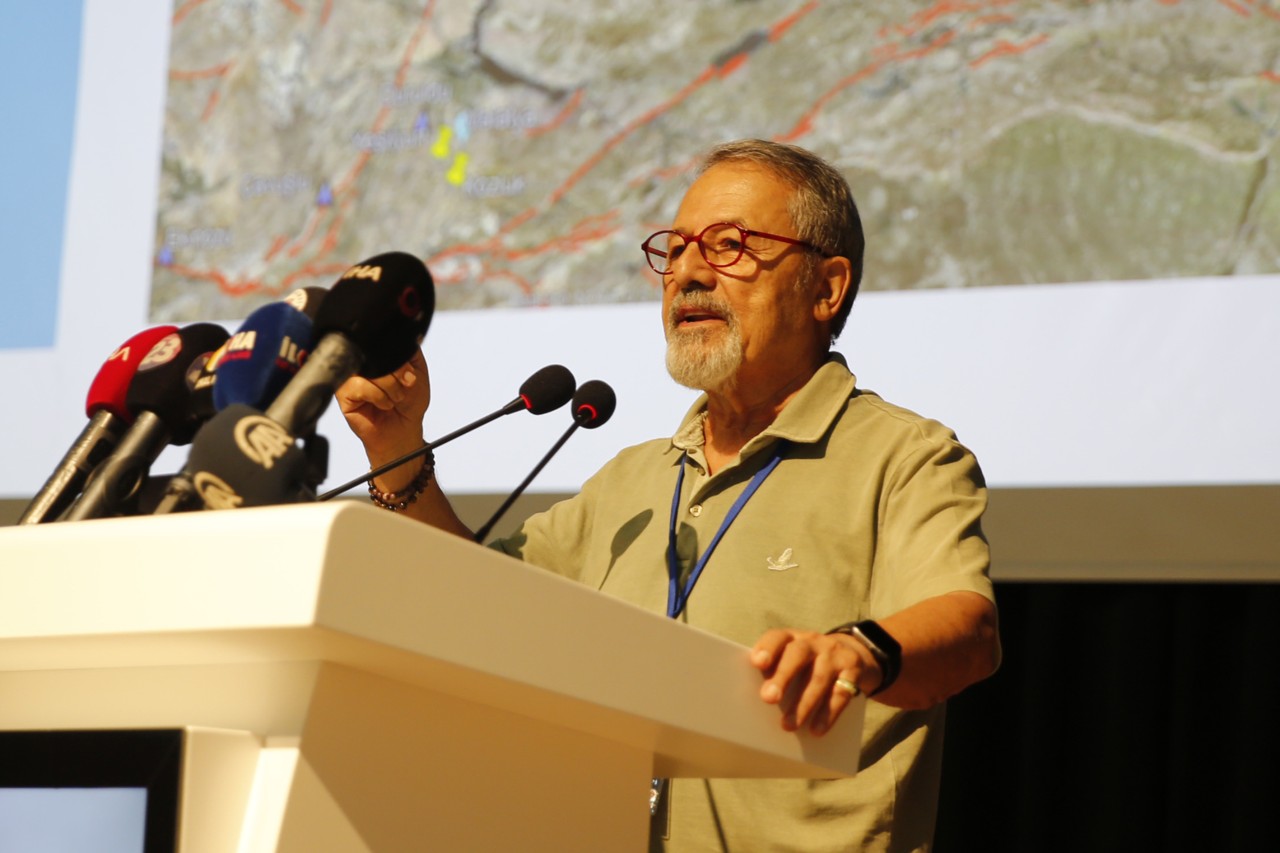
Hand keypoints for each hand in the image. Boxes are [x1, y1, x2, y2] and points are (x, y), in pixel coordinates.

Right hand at [336, 349, 429, 462]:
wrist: (404, 429)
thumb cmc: (409, 401)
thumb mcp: (417, 370)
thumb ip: (408, 351)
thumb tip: (396, 340)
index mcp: (376, 353)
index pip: (380, 340)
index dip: (398, 356)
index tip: (411, 375)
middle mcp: (360, 362)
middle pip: (373, 353)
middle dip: (396, 373)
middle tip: (405, 387)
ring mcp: (349, 377)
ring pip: (366, 369)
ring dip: (388, 386)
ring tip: (393, 399)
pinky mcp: (342, 394)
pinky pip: (358, 385)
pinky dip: (377, 396)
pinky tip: (382, 404)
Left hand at [750, 628, 877, 735]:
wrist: (854, 653)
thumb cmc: (810, 663)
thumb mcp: (794, 658)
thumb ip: (777, 670)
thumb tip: (759, 699)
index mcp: (794, 638)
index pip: (778, 637)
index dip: (768, 648)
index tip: (757, 663)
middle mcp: (814, 642)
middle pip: (798, 655)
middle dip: (783, 676)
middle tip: (768, 698)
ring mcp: (835, 655)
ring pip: (819, 678)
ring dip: (803, 704)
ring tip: (788, 725)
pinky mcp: (853, 672)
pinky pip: (840, 694)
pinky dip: (828, 714)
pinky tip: (817, 729)